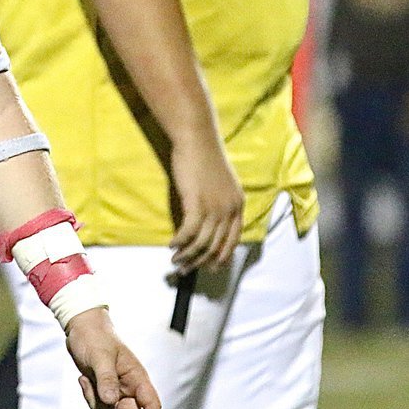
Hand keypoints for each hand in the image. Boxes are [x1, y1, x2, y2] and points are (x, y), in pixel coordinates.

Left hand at [65, 308, 160, 408]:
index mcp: (137, 377)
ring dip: (95, 408)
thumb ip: (106, 379)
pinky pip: (100, 407)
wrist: (81, 327)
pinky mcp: (104, 390)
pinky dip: (90, 401)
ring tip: (83, 383)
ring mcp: (117, 390)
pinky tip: (82, 382)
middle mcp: (130, 386)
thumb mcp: (99, 357)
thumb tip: (111, 402)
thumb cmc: (94, 337)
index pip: (151, 404)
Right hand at [168, 127, 243, 271]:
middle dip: (201, 262)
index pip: (233, 240)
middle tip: (186, 269)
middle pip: (216, 245)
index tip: (210, 267)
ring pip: (202, 242)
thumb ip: (220, 200)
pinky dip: (180, 241)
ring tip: (175, 260)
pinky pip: (189, 231)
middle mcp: (229, 209)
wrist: (197, 139)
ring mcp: (214, 207)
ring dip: (187, 255)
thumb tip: (209, 218)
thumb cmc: (204, 156)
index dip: (221, 257)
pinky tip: (171, 244)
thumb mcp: (221, 182)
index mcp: (238, 204)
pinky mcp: (196, 203)